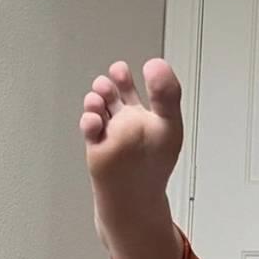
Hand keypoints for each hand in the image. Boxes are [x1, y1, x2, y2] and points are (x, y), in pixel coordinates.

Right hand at [80, 58, 183, 199]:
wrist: (134, 194)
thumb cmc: (155, 163)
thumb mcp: (169, 124)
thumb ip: (167, 94)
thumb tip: (157, 64)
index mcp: (151, 115)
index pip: (147, 89)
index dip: (148, 75)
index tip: (145, 66)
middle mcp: (130, 119)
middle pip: (117, 92)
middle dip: (113, 82)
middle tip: (115, 76)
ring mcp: (111, 130)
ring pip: (100, 105)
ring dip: (97, 97)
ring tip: (100, 98)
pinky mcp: (96, 142)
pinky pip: (89, 126)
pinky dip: (89, 120)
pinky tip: (95, 120)